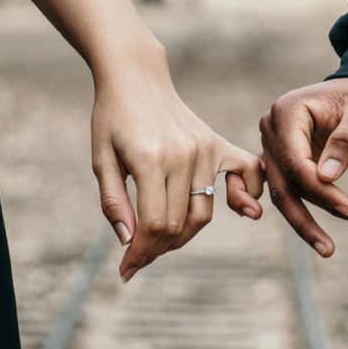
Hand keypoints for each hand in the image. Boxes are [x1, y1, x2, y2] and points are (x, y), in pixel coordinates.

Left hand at [91, 41, 263, 282]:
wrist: (136, 77)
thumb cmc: (112, 118)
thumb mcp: (101, 159)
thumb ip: (114, 202)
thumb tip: (129, 242)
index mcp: (150, 159)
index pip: (154, 224)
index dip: (140, 254)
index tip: (126, 271)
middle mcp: (183, 156)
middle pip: (178, 224)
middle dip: (157, 249)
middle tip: (138, 257)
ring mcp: (205, 149)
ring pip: (203, 212)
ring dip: (183, 235)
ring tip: (161, 239)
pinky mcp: (217, 144)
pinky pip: (245, 174)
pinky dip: (246, 196)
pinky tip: (241, 209)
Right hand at [259, 77, 347, 256]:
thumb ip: (345, 142)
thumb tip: (326, 178)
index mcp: (286, 112)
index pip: (295, 161)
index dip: (319, 189)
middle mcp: (271, 129)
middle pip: (283, 183)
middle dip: (308, 216)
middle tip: (330, 248)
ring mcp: (273, 145)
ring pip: (282, 192)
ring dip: (305, 221)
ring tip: (329, 248)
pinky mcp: (282, 159)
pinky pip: (283, 189)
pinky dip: (295, 211)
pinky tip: (305, 235)